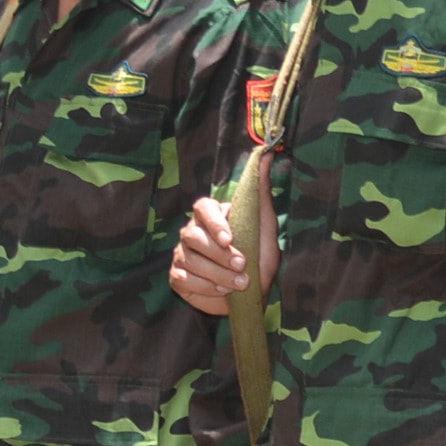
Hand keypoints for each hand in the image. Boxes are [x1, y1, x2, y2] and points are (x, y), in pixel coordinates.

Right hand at [169, 190, 261, 314]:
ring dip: (217, 274)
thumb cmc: (260, 255)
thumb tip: (267, 153)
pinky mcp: (178, 276)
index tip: (229, 239)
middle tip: (242, 266)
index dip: (213, 223)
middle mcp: (192, 232)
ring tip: (239, 283)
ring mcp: (182, 254)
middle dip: (219, 255)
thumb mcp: (265, 224)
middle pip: (194, 237)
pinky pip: (183, 279)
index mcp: (211, 215)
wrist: (255, 292)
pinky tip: (222, 290)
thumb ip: (261, 192)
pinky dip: (205, 287)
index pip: (203, 208)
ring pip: (189, 260)